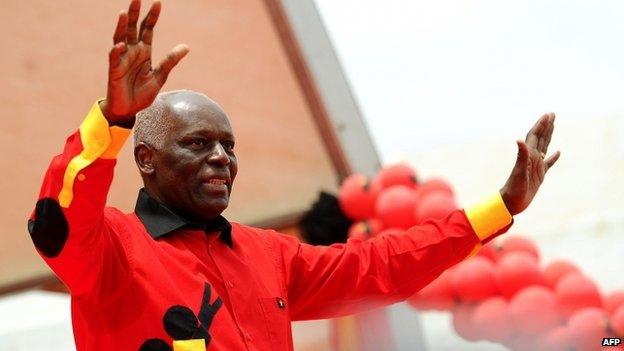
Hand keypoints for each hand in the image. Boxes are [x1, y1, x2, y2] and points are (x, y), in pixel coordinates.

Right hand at [99, 0, 188, 124]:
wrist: (129, 110)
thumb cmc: (142, 93)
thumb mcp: (160, 76)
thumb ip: (170, 61)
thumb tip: (186, 46)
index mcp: (144, 52)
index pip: (148, 30)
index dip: (152, 17)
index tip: (158, 3)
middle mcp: (132, 52)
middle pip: (133, 29)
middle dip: (135, 14)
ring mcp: (122, 60)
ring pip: (120, 38)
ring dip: (122, 26)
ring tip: (125, 13)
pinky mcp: (114, 71)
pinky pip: (114, 58)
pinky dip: (117, 51)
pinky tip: (121, 45)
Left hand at [500, 113, 560, 214]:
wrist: (511, 202)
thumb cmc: (513, 188)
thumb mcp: (519, 172)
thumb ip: (521, 156)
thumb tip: (519, 140)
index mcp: (528, 156)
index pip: (534, 136)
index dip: (541, 125)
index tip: (548, 114)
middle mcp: (532, 158)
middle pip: (540, 138)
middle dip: (546, 126)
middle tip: (552, 114)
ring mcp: (536, 166)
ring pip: (544, 147)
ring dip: (549, 136)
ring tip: (553, 126)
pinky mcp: (539, 175)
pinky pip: (548, 163)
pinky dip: (553, 157)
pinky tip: (558, 152)